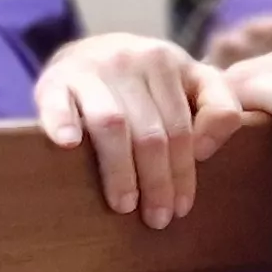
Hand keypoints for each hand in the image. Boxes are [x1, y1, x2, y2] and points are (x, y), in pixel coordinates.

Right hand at [35, 34, 247, 226]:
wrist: (88, 51)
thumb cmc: (145, 80)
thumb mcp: (189, 81)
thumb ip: (217, 106)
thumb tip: (204, 150)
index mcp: (169, 62)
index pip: (183, 128)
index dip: (184, 172)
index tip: (181, 208)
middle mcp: (132, 59)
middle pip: (150, 133)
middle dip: (156, 182)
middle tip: (156, 219)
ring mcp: (91, 69)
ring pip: (112, 124)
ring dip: (119, 170)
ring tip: (124, 205)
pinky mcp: (54, 79)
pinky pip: (58, 103)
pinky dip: (63, 123)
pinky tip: (70, 145)